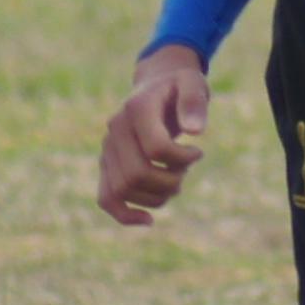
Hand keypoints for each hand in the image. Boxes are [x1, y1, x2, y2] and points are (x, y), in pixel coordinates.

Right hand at [97, 45, 209, 223]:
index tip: (198, 153)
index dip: (182, 159)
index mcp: (137, 109)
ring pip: (123, 190)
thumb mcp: (193, 83)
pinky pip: (106, 198)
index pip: (156, 148)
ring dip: (157, 197)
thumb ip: (194, 101)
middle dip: (170, 182)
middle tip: (186, 172)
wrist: (156, 87)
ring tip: (175, 182)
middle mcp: (116, 129)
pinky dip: (124, 215)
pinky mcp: (107, 165)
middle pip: (136, 174)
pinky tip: (148, 220)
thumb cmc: (178, 88)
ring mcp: (107, 148)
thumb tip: (194, 131)